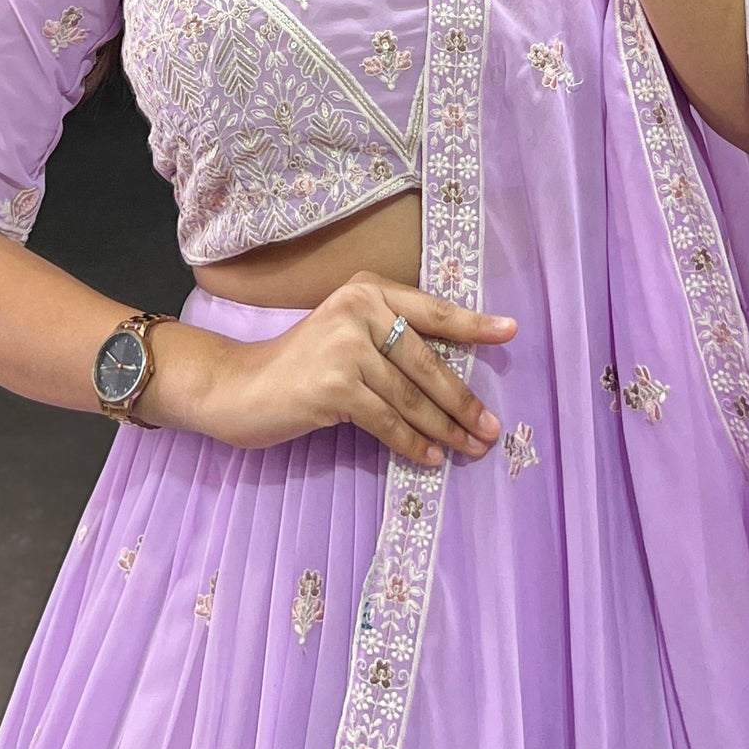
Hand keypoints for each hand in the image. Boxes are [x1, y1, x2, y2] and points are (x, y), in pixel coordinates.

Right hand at [199, 274, 517, 467]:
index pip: (431, 309)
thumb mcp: (345, 336)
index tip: (509, 332)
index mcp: (366, 290)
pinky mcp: (334, 386)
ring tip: (469, 448)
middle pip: (426, 362)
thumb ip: (388, 341)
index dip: (472, 324)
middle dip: (462, 400)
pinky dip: (412, 443)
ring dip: (444, 428)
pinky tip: (430, 458)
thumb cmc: (299, 366)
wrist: (238, 387)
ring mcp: (345, 347)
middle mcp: (358, 309)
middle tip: (490, 427)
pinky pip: (387, 421)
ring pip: (411, 396)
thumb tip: (452, 380)